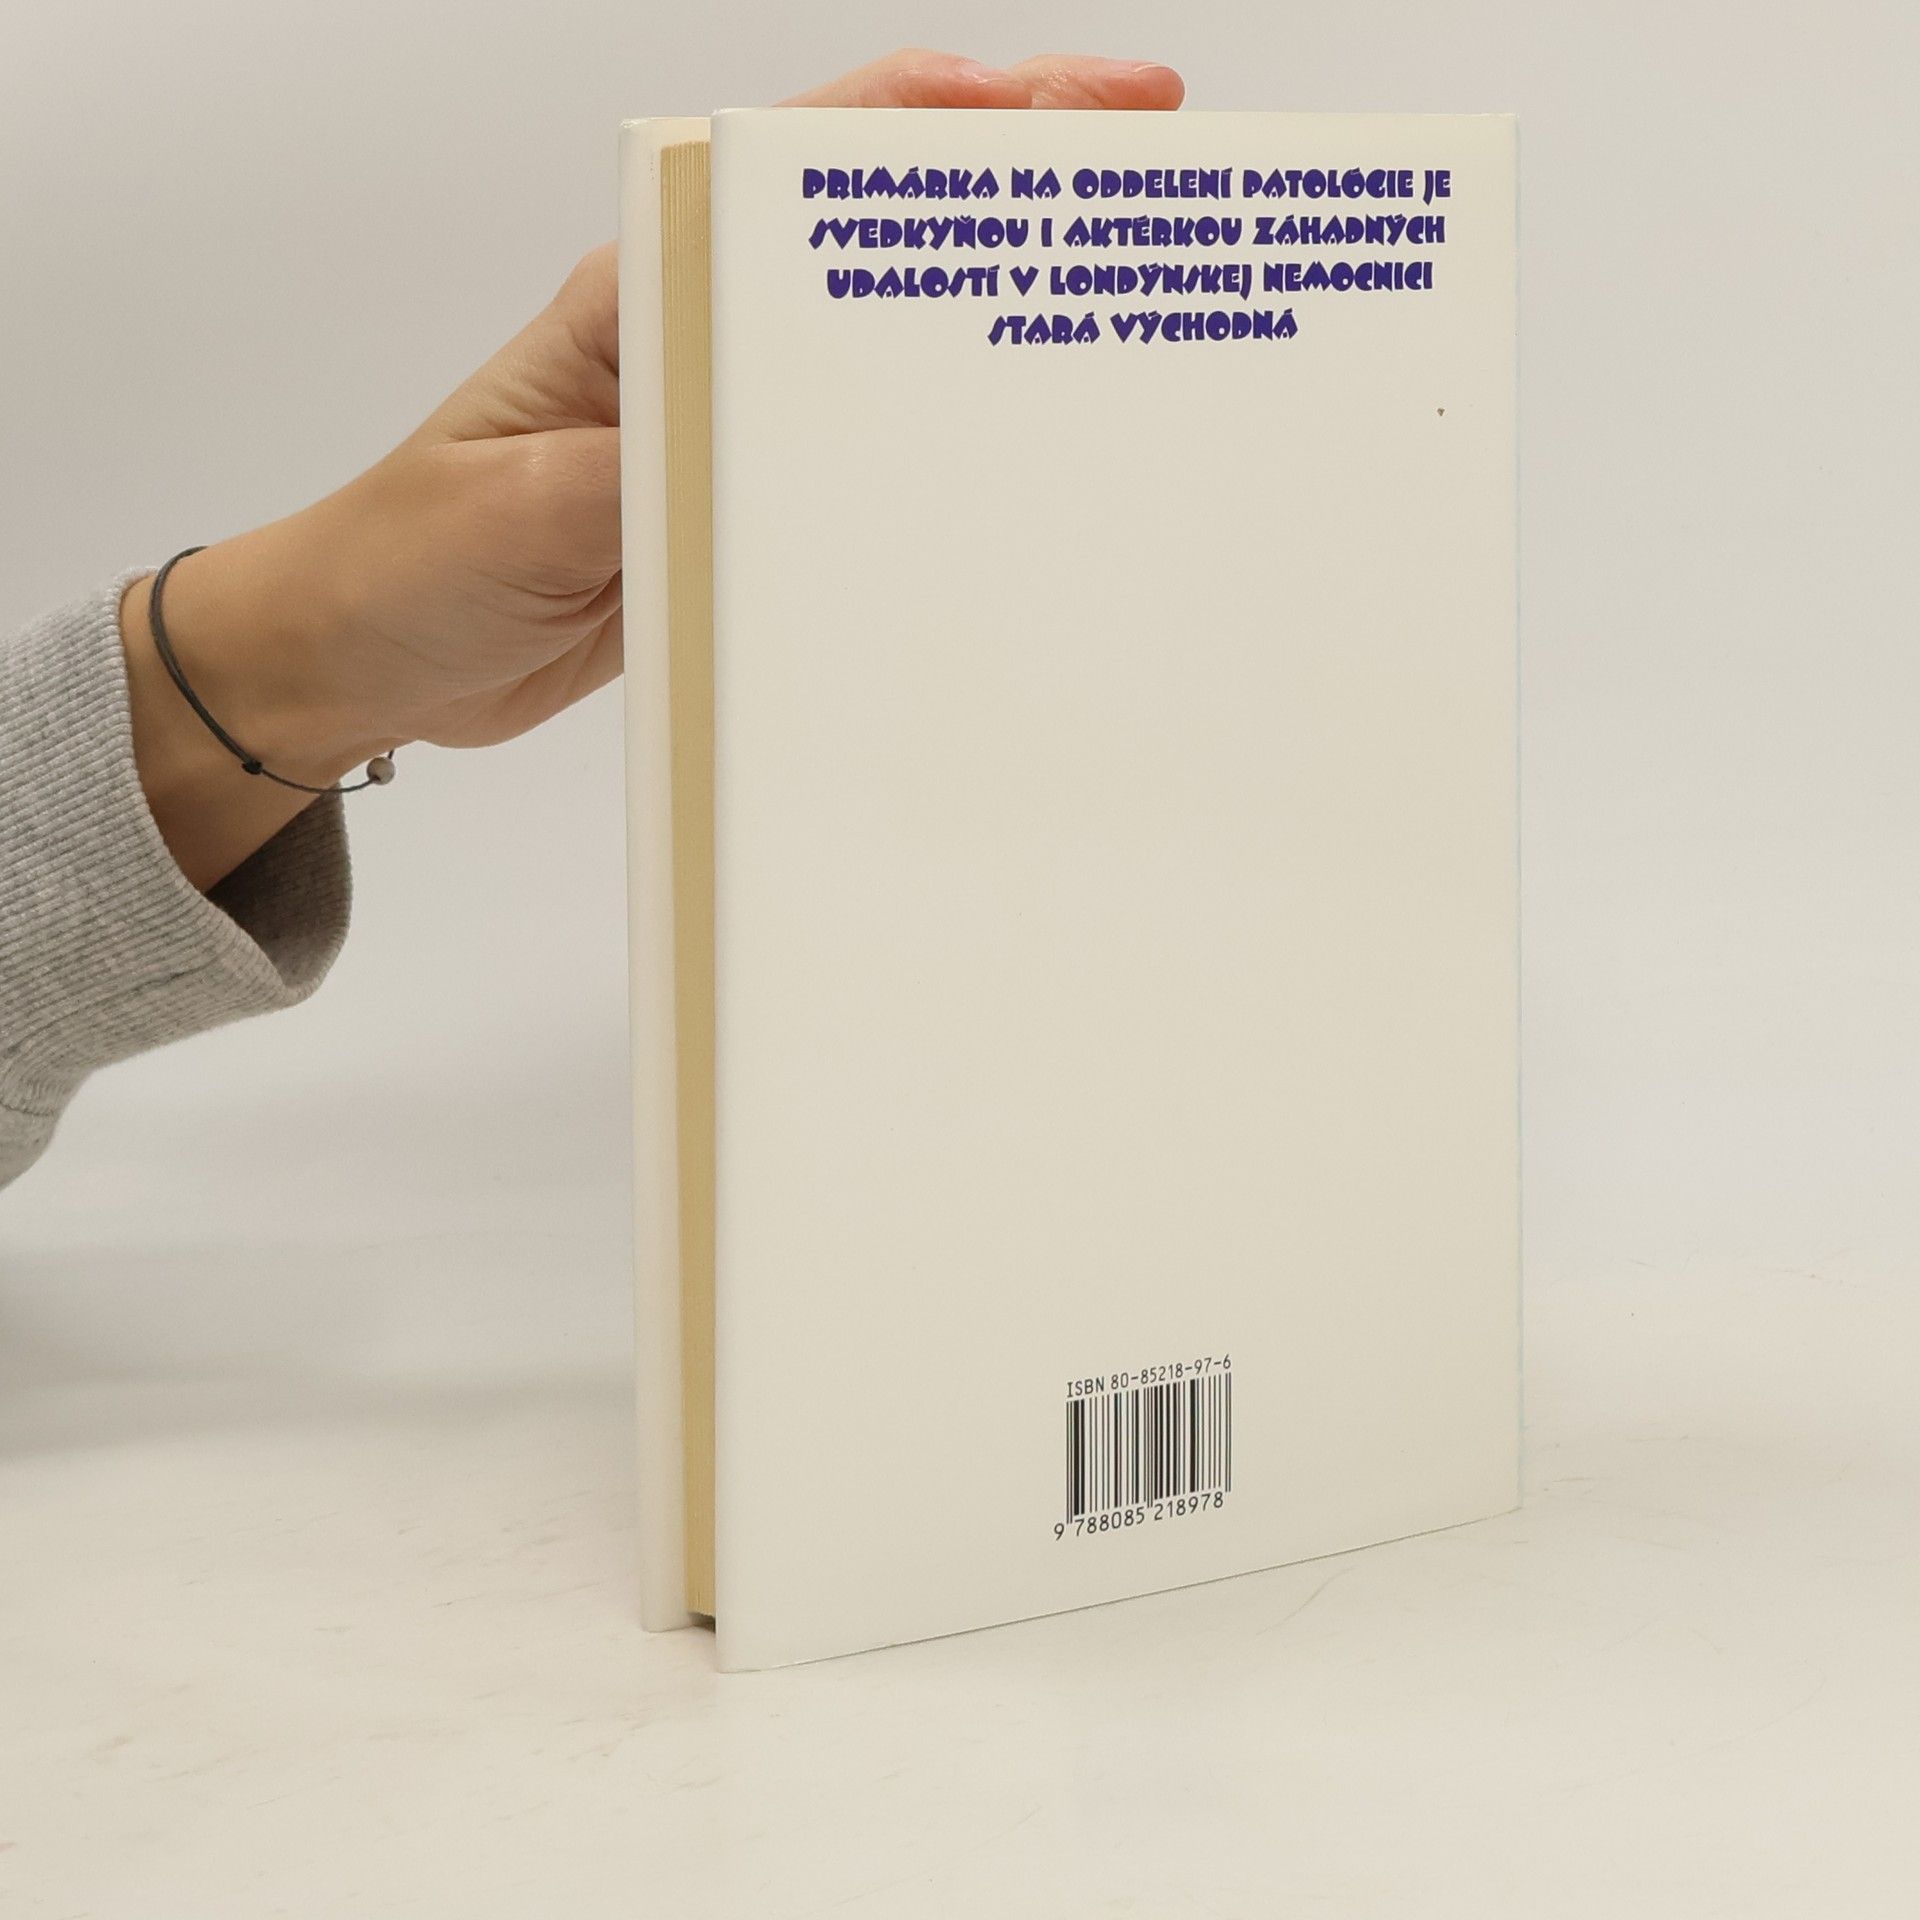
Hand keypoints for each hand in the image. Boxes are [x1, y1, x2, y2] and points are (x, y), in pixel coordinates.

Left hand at [123, 50, 1183, 889]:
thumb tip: (751, 450)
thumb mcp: (513, 514)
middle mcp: (690, 347)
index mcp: (635, 302)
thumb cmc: (409, 563)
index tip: (1040, 107)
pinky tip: (1007, 450)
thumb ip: (629, 472)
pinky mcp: (732, 510)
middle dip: (997, 186)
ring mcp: (720, 429)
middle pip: (863, 242)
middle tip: (1137, 162)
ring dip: (981, 320)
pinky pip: (847, 463)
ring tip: (1105, 299)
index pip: (792, 175)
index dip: (921, 124)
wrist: (369, 658)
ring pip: (873, 351)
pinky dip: (932, 443)